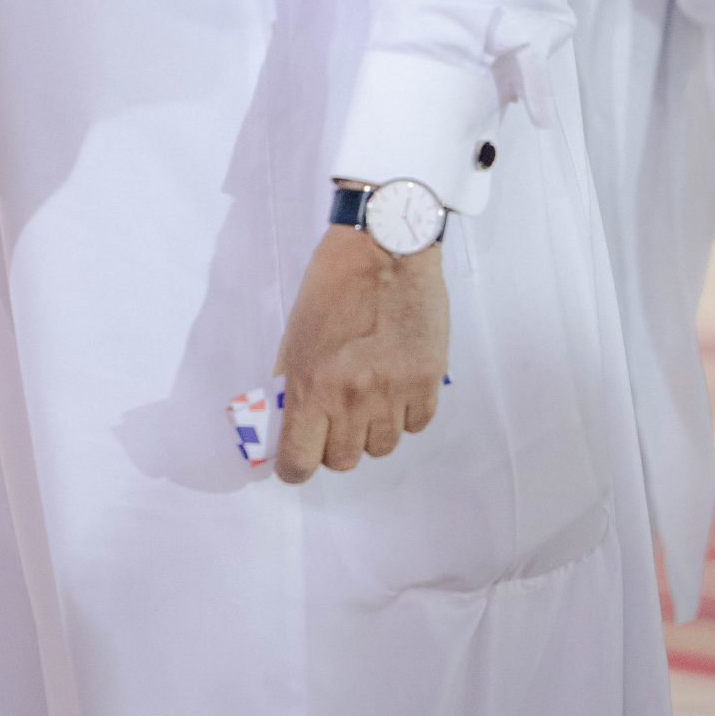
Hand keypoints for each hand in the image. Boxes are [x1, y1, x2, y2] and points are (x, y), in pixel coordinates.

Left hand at [273, 225, 449, 484]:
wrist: (387, 249)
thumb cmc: (332, 285)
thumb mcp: (296, 334)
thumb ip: (292, 384)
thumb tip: (287, 425)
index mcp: (311, 385)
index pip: (298, 462)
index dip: (296, 466)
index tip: (300, 455)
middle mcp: (352, 398)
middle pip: (343, 460)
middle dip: (336, 442)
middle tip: (338, 412)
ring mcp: (394, 392)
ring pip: (382, 447)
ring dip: (373, 428)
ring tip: (372, 391)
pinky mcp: (428, 381)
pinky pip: (416, 425)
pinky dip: (406, 412)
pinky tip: (398, 382)